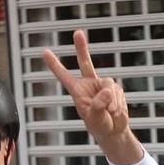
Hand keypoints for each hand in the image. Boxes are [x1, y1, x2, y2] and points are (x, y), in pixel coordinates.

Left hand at [41, 29, 141, 164]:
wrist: (114, 131)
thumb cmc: (99, 126)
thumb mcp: (94, 118)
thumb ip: (98, 104)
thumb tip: (107, 90)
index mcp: (77, 91)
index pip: (64, 76)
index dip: (55, 65)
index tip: (45, 52)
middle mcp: (89, 85)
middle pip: (85, 62)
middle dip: (81, 48)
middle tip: (78, 33)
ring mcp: (103, 85)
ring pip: (109, 85)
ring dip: (111, 101)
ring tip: (110, 113)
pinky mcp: (115, 89)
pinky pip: (118, 92)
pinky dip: (118, 104)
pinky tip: (116, 112)